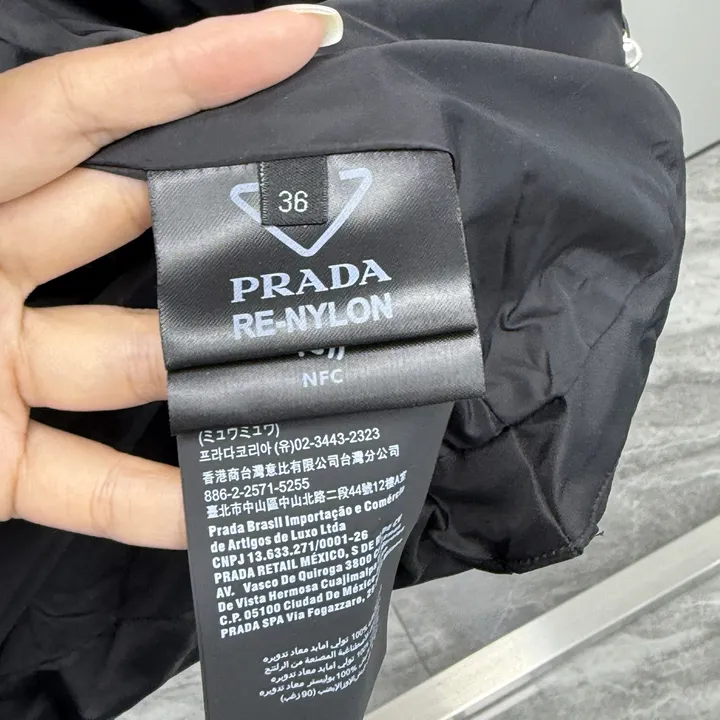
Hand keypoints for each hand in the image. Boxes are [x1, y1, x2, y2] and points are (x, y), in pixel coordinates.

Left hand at [0, 9, 338, 547]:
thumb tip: (87, 92)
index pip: (84, 107)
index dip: (192, 70)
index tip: (301, 38)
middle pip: (134, 232)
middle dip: (230, 227)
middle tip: (330, 229)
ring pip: (133, 363)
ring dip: (213, 375)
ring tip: (310, 371)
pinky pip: (92, 482)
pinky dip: (156, 500)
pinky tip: (222, 507)